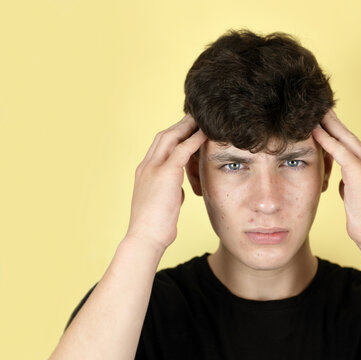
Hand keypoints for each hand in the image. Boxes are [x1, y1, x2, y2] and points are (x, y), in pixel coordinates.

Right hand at [124, 114, 206, 251]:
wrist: (145, 238)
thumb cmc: (154, 227)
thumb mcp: (162, 204)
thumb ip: (169, 192)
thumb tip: (178, 191)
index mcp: (144, 172)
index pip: (158, 146)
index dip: (173, 135)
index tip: (187, 129)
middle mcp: (146, 166)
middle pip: (163, 136)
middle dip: (180, 125)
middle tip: (196, 117)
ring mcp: (153, 168)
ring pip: (171, 137)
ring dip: (187, 126)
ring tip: (202, 119)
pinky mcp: (165, 174)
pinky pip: (182, 150)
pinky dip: (194, 139)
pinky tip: (206, 134)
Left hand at [312, 109, 360, 247]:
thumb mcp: (357, 199)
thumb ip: (351, 185)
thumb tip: (343, 181)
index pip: (354, 145)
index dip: (340, 133)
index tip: (329, 122)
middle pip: (351, 136)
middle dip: (335, 122)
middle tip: (321, 108)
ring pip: (346, 139)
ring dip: (329, 125)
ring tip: (315, 113)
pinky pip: (340, 151)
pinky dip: (326, 140)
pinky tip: (314, 131)